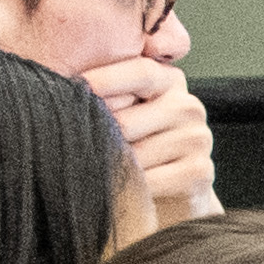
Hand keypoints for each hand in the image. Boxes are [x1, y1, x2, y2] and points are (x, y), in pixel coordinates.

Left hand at [87, 58, 215, 239]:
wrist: (170, 191)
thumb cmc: (136, 145)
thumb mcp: (124, 110)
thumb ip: (107, 93)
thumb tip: (63, 85)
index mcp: (170, 82)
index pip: (142, 72)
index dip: (106, 80)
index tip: (73, 86)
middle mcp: (188, 107)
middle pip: (128, 121)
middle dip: (99, 138)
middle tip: (78, 146)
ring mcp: (197, 139)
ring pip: (135, 155)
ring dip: (112, 166)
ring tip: (103, 170)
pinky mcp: (200, 172)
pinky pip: (149, 180)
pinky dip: (130, 187)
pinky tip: (127, 186)